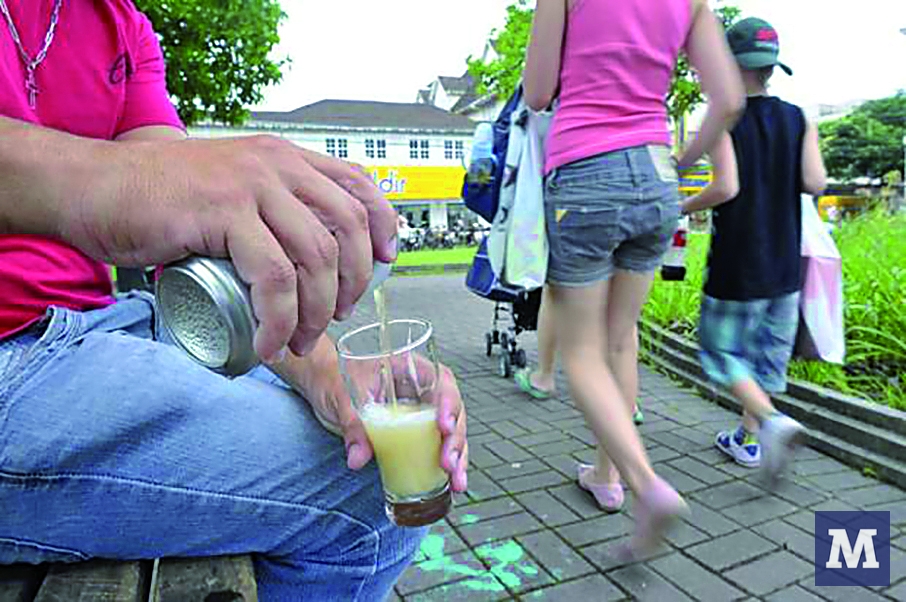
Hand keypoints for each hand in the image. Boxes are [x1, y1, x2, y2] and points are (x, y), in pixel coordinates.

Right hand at [67, 135, 397, 360]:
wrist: (93, 187)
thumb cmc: (159, 199)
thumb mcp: (230, 191)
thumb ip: (269, 211)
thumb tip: (308, 262)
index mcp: (284, 158)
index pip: (358, 184)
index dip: (383, 225)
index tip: (385, 264)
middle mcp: (275, 164)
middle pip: (347, 226)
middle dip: (353, 282)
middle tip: (334, 317)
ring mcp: (251, 184)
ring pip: (315, 256)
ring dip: (316, 311)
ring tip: (297, 340)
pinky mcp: (223, 212)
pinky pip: (273, 276)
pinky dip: (280, 318)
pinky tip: (270, 342)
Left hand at [275, 337, 468, 491]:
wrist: (321, 384)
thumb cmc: (334, 376)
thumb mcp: (343, 396)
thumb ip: (354, 425)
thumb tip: (358, 456)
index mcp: (410, 369)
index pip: (441, 381)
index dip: (449, 403)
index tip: (444, 426)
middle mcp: (422, 390)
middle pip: (452, 411)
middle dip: (455, 439)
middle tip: (447, 462)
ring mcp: (420, 412)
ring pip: (450, 433)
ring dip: (458, 457)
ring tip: (456, 481)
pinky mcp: (414, 433)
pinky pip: (435, 447)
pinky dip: (445, 466)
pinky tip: (451, 483)